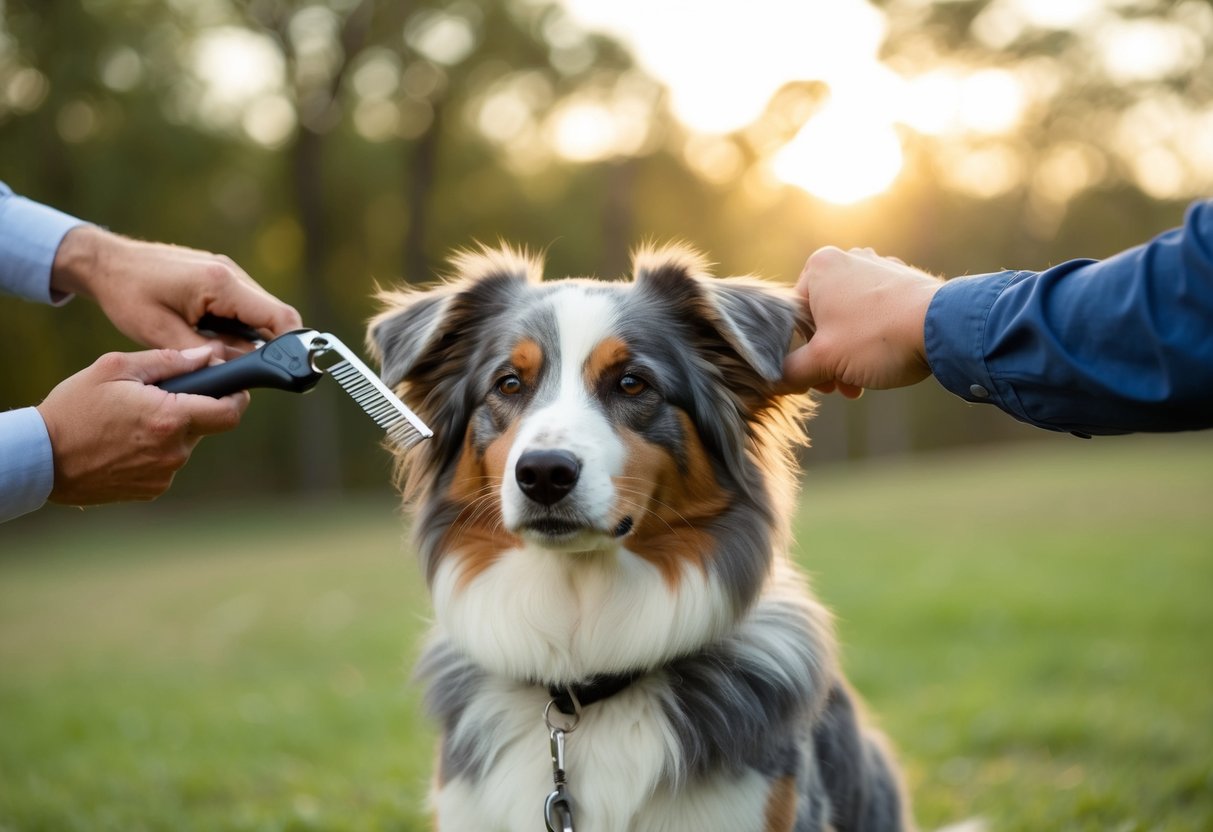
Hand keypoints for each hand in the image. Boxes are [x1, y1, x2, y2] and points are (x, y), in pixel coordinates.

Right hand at [35, 346, 249, 505]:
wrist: (42, 458)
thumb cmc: (73, 409)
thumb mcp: (114, 368)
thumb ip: (167, 361)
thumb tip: (206, 355)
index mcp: (170, 418)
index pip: (230, 412)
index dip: (237, 397)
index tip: (233, 387)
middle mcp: (174, 451)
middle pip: (207, 425)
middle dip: (195, 408)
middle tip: (161, 397)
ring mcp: (164, 474)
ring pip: (186, 444)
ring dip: (172, 429)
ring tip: (134, 420)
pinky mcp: (152, 489)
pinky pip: (168, 463)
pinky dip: (157, 450)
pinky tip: (127, 441)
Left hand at [50, 225, 301, 351]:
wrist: (106, 262)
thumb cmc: (128, 294)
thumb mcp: (160, 333)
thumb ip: (204, 354)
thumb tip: (238, 371)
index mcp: (220, 284)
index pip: (279, 317)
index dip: (292, 346)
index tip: (288, 370)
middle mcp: (232, 274)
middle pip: (275, 316)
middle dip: (269, 347)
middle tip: (244, 370)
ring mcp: (229, 272)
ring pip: (261, 313)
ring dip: (250, 337)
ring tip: (216, 351)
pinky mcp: (222, 276)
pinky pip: (245, 306)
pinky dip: (239, 327)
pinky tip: (212, 335)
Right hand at [781, 246, 942, 396]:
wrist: (946, 327)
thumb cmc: (878, 337)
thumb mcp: (823, 360)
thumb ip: (790, 370)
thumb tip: (775, 380)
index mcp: (819, 267)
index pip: (791, 318)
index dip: (799, 355)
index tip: (814, 380)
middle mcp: (847, 258)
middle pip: (822, 320)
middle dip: (828, 358)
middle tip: (839, 387)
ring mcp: (878, 267)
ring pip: (849, 319)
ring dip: (849, 355)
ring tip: (861, 382)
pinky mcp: (903, 281)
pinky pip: (875, 313)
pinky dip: (873, 339)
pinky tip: (884, 361)